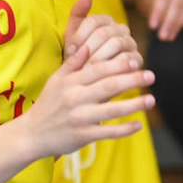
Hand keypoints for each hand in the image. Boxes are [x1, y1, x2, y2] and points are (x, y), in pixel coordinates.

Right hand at [23, 19, 154, 158]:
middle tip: (151, 75)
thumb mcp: (55, 81)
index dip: (118, 64)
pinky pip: (108, 132)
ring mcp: (80, 118)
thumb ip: (72, 64)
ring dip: (134, 104)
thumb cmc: (47, 104)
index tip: (134, 60)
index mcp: (69, 82)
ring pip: (112, 110)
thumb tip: (88, 46)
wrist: (31, 134)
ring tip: (151, 100)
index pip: (98, 69)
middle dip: (132, 80)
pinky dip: (125, 129)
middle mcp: (75, 99)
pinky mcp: (83, 136)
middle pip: (109, 86)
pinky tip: (139, 124)